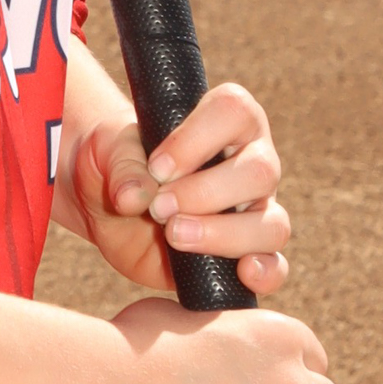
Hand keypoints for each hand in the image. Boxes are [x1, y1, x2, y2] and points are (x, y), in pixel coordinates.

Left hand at [58, 80, 289, 296]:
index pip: (234, 111)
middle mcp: (251, 161)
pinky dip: (266, 272)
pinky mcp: (245, 252)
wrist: (106, 204)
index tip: (156, 167)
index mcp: (226, 119)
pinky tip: (242, 272)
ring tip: (174, 235)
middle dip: (203, 194)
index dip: (195, 141)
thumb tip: (134, 198)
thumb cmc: (117, 161)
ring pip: (271, 224)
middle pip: (259, 172)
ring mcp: (255, 209)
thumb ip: (121, 165)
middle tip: (158, 207)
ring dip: (224, 234)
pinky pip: (275, 266)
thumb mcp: (107, 150)